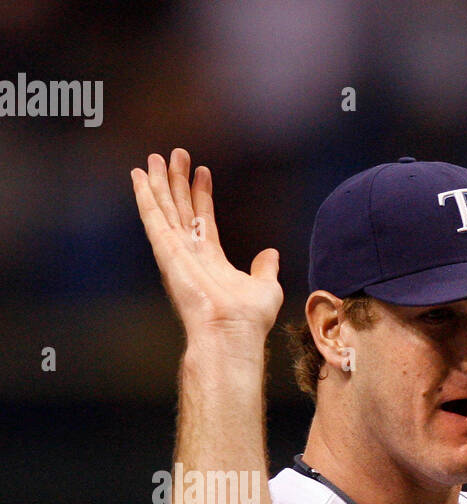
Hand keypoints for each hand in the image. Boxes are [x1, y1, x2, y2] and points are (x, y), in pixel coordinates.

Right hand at [131, 149, 282, 346]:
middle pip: (181, 209)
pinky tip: (139, 175)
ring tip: (156, 156)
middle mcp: (190, 254)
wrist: (231, 332)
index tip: (203, 172)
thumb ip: (266, 268)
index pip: (204, 219)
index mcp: (211, 260)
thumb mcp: (266, 288)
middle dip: (178, 181)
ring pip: (164, 208)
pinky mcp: (165, 250)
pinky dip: (145, 195)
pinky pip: (152, 216)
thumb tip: (271, 254)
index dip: (202, 195)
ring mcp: (175, 251)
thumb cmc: (248, 319)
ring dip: (160, 182)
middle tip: (177, 154)